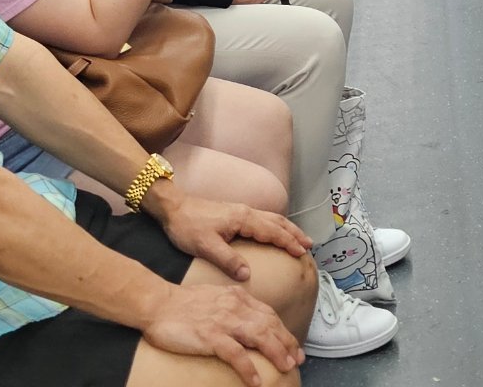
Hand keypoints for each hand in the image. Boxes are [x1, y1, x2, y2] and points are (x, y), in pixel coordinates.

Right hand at [139, 276, 306, 386]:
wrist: (157, 303)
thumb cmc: (182, 303)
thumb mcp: (215, 297)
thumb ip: (233, 306)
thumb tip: (246, 319)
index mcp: (237, 297)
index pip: (268, 314)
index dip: (283, 330)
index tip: (293, 344)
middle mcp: (235, 307)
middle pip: (270, 325)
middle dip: (287, 343)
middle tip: (297, 359)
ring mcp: (224, 321)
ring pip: (260, 336)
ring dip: (276, 352)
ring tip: (286, 366)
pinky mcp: (211, 336)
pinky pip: (236, 354)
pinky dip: (249, 368)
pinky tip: (256, 380)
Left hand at [140, 185, 313, 278]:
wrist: (173, 207)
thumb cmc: (188, 227)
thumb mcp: (206, 246)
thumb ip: (228, 260)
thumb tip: (248, 275)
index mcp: (242, 219)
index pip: (272, 232)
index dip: (288, 242)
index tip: (302, 252)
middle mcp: (246, 212)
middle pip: (277, 222)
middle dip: (294, 233)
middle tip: (309, 244)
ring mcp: (241, 211)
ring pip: (271, 218)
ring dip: (287, 228)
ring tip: (299, 238)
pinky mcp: (235, 213)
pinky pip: (263, 218)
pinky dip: (276, 225)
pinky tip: (274, 232)